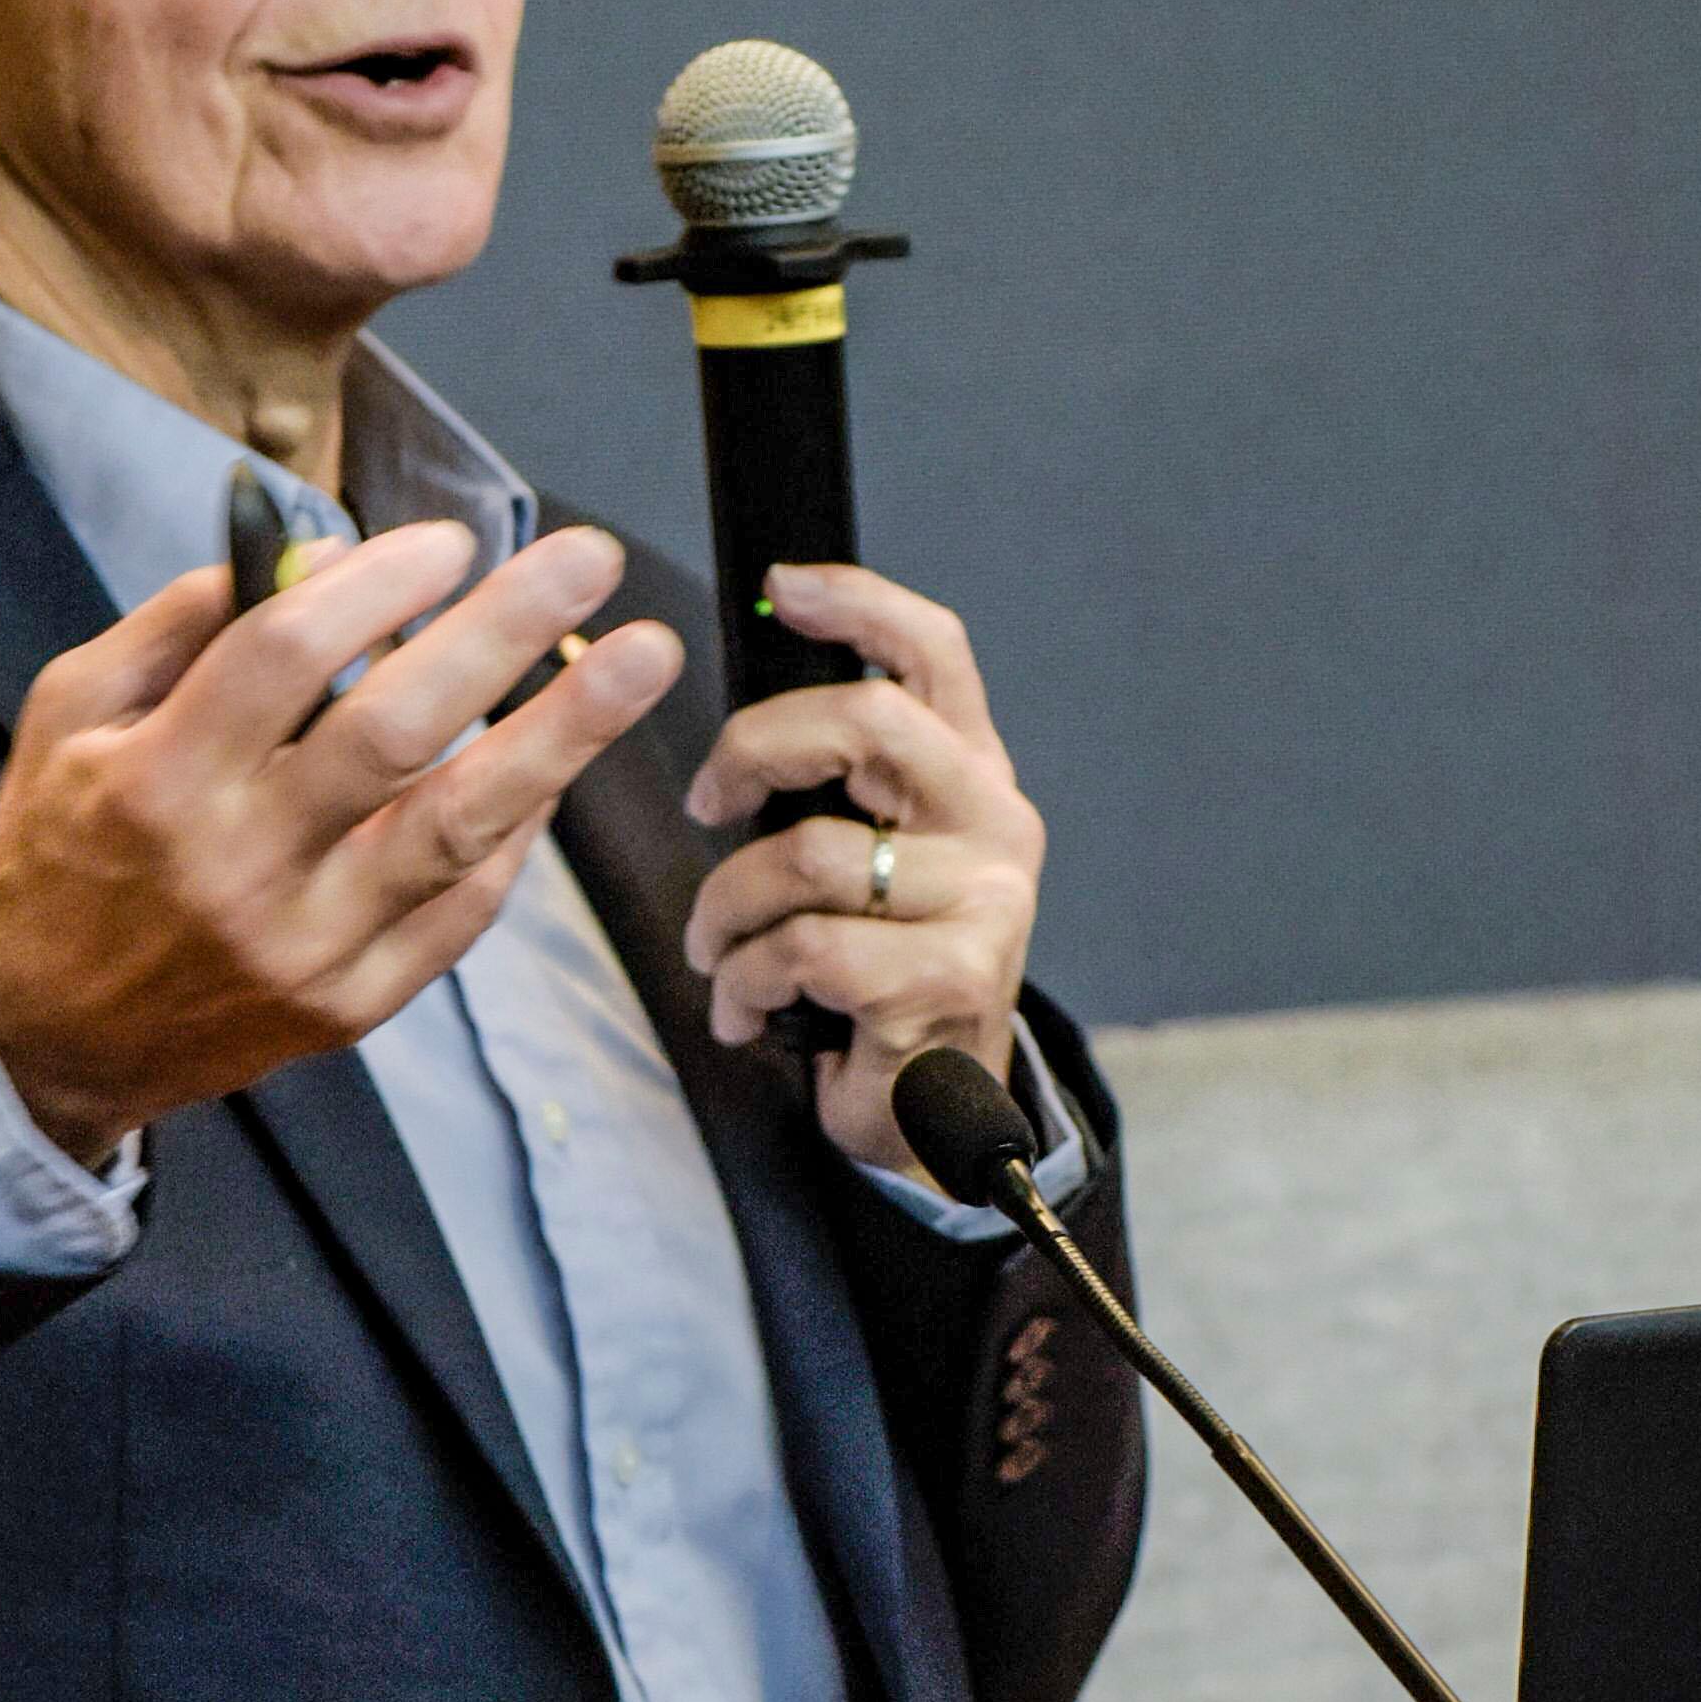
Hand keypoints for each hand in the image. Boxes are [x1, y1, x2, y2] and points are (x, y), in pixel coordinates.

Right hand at [0, 521, 684, 1159]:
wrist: (39, 1040)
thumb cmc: (56, 851)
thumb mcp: (69, 715)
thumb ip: (177, 626)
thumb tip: (301, 549)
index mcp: (159, 778)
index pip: (290, 654)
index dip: (379, 582)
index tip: (450, 539)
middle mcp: (238, 863)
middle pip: (394, 730)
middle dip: (502, 633)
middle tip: (589, 558)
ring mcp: (304, 945)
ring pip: (457, 828)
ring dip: (562, 735)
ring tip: (641, 659)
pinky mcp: (349, 1005)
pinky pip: (462, 911)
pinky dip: (518, 834)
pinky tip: (557, 767)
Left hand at [680, 563, 1047, 1182]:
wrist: (937, 1116)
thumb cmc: (881, 973)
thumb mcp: (872, 860)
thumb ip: (839, 785)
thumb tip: (746, 719)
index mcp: (972, 775)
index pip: (934, 653)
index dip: (858, 603)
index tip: (782, 585)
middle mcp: (995, 823)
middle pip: (866, 722)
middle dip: (752, 749)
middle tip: (706, 802)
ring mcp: (983, 902)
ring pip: (808, 851)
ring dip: (727, 906)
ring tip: (719, 948)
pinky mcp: (948, 979)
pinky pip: (803, 947)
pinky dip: (745, 980)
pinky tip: (749, 1009)